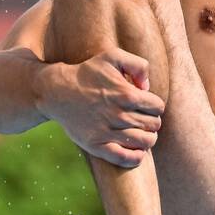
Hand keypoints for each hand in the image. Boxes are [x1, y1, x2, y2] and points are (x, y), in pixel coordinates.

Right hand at [37, 49, 164, 167]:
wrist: (56, 91)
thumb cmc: (88, 73)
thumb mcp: (112, 56)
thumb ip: (138, 65)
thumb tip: (147, 87)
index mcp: (127, 94)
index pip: (158, 107)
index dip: (154, 106)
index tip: (144, 105)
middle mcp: (119, 114)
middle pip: (154, 125)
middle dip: (151, 121)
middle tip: (141, 119)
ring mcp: (108, 131)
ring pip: (146, 142)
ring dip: (148, 138)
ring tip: (140, 133)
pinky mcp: (96, 145)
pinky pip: (125, 159)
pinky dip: (136, 157)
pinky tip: (135, 150)